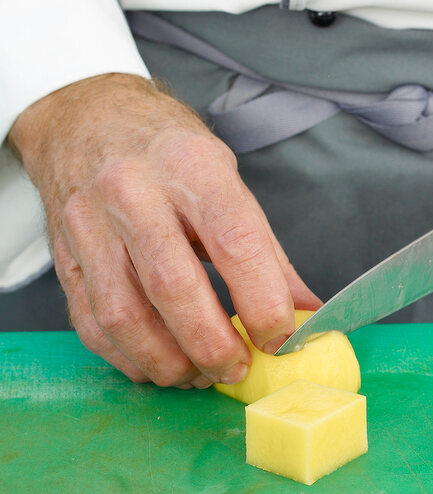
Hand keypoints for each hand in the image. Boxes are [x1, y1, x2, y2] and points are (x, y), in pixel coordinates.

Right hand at [9, 73, 319, 386]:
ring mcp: (90, 226)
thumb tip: (306, 314)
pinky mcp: (65, 258)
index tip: (281, 337)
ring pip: (125, 315)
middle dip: (212, 344)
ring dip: (169, 362)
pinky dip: (131, 358)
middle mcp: (133, 192)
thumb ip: (266, 253)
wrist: (86, 119)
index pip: (234, 241)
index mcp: (191, 166)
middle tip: (239, 369)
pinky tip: (160, 363)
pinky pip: (93, 325)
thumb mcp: (226, 180)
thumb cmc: (167, 153)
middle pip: (173, 285)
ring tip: (201, 374)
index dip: (262, 300)